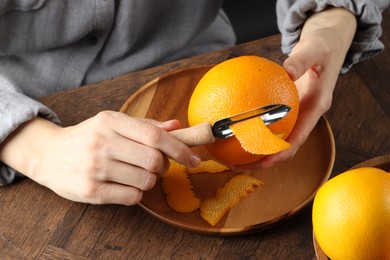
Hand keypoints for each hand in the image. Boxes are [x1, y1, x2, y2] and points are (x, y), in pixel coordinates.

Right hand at [0, 111, 199, 204]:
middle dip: (163, 166)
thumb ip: (146, 125)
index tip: (194, 159)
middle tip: (156, 165)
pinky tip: (125, 184)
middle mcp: (102, 142)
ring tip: (136, 173)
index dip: (180, 149)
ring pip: (146, 180)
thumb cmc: (88, 137)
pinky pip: (132, 197)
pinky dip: (137, 192)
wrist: (48, 154)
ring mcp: (95, 167)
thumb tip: (177, 127)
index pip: (155, 136)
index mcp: (111, 121)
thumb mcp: (113, 123)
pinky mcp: (91, 191)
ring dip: (149, 180)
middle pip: (154, 160)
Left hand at [233, 7, 356, 169]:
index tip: (263, 162)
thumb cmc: (323, 46)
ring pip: (275, 138)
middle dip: (263, 160)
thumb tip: (287, 71)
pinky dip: (253, 128)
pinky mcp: (287, 109)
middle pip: (284, 147)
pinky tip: (232, 126)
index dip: (281, 153)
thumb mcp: (315, 48)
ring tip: (229, 154)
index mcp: (316, 107)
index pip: (299, 138)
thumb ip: (302, 59)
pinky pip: (268, 122)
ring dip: (255, 149)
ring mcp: (296, 114)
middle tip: (236, 165)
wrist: (327, 46)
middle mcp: (306, 116)